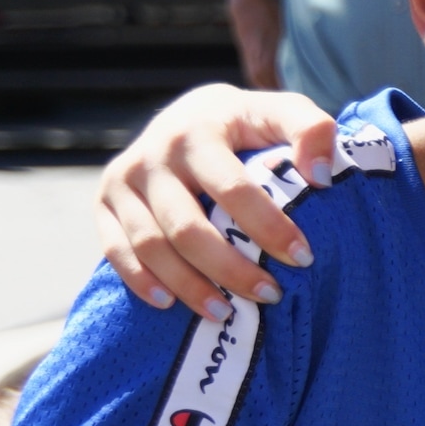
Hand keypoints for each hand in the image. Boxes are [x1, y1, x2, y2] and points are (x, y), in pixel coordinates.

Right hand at [94, 87, 340, 310]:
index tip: (303, 258)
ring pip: (150, 246)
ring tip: (226, 313)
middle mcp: (154, 155)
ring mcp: (123, 179)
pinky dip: (141, 281)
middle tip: (269, 295)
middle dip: (230, 269)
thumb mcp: (283, 112)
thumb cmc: (247, 123)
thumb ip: (312, 130)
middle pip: (187, 227)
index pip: (233, 188)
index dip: (268, 227)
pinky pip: (115, 250)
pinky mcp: (103, 201)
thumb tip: (321, 176)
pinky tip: (171, 303)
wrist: (189, 113)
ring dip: (188, 285)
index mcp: (199, 131)